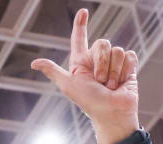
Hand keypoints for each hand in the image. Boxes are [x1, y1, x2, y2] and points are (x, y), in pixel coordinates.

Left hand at [31, 9, 138, 143]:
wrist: (111, 112)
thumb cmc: (89, 101)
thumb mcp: (68, 85)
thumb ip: (53, 71)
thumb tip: (33, 63)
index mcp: (80, 63)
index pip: (79, 39)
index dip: (80, 25)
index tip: (82, 12)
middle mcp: (96, 61)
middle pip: (102, 43)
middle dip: (101, 63)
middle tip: (99, 81)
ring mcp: (113, 63)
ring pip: (117, 50)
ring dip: (113, 71)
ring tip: (110, 85)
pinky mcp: (128, 66)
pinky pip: (129, 55)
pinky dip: (125, 70)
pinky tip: (122, 82)